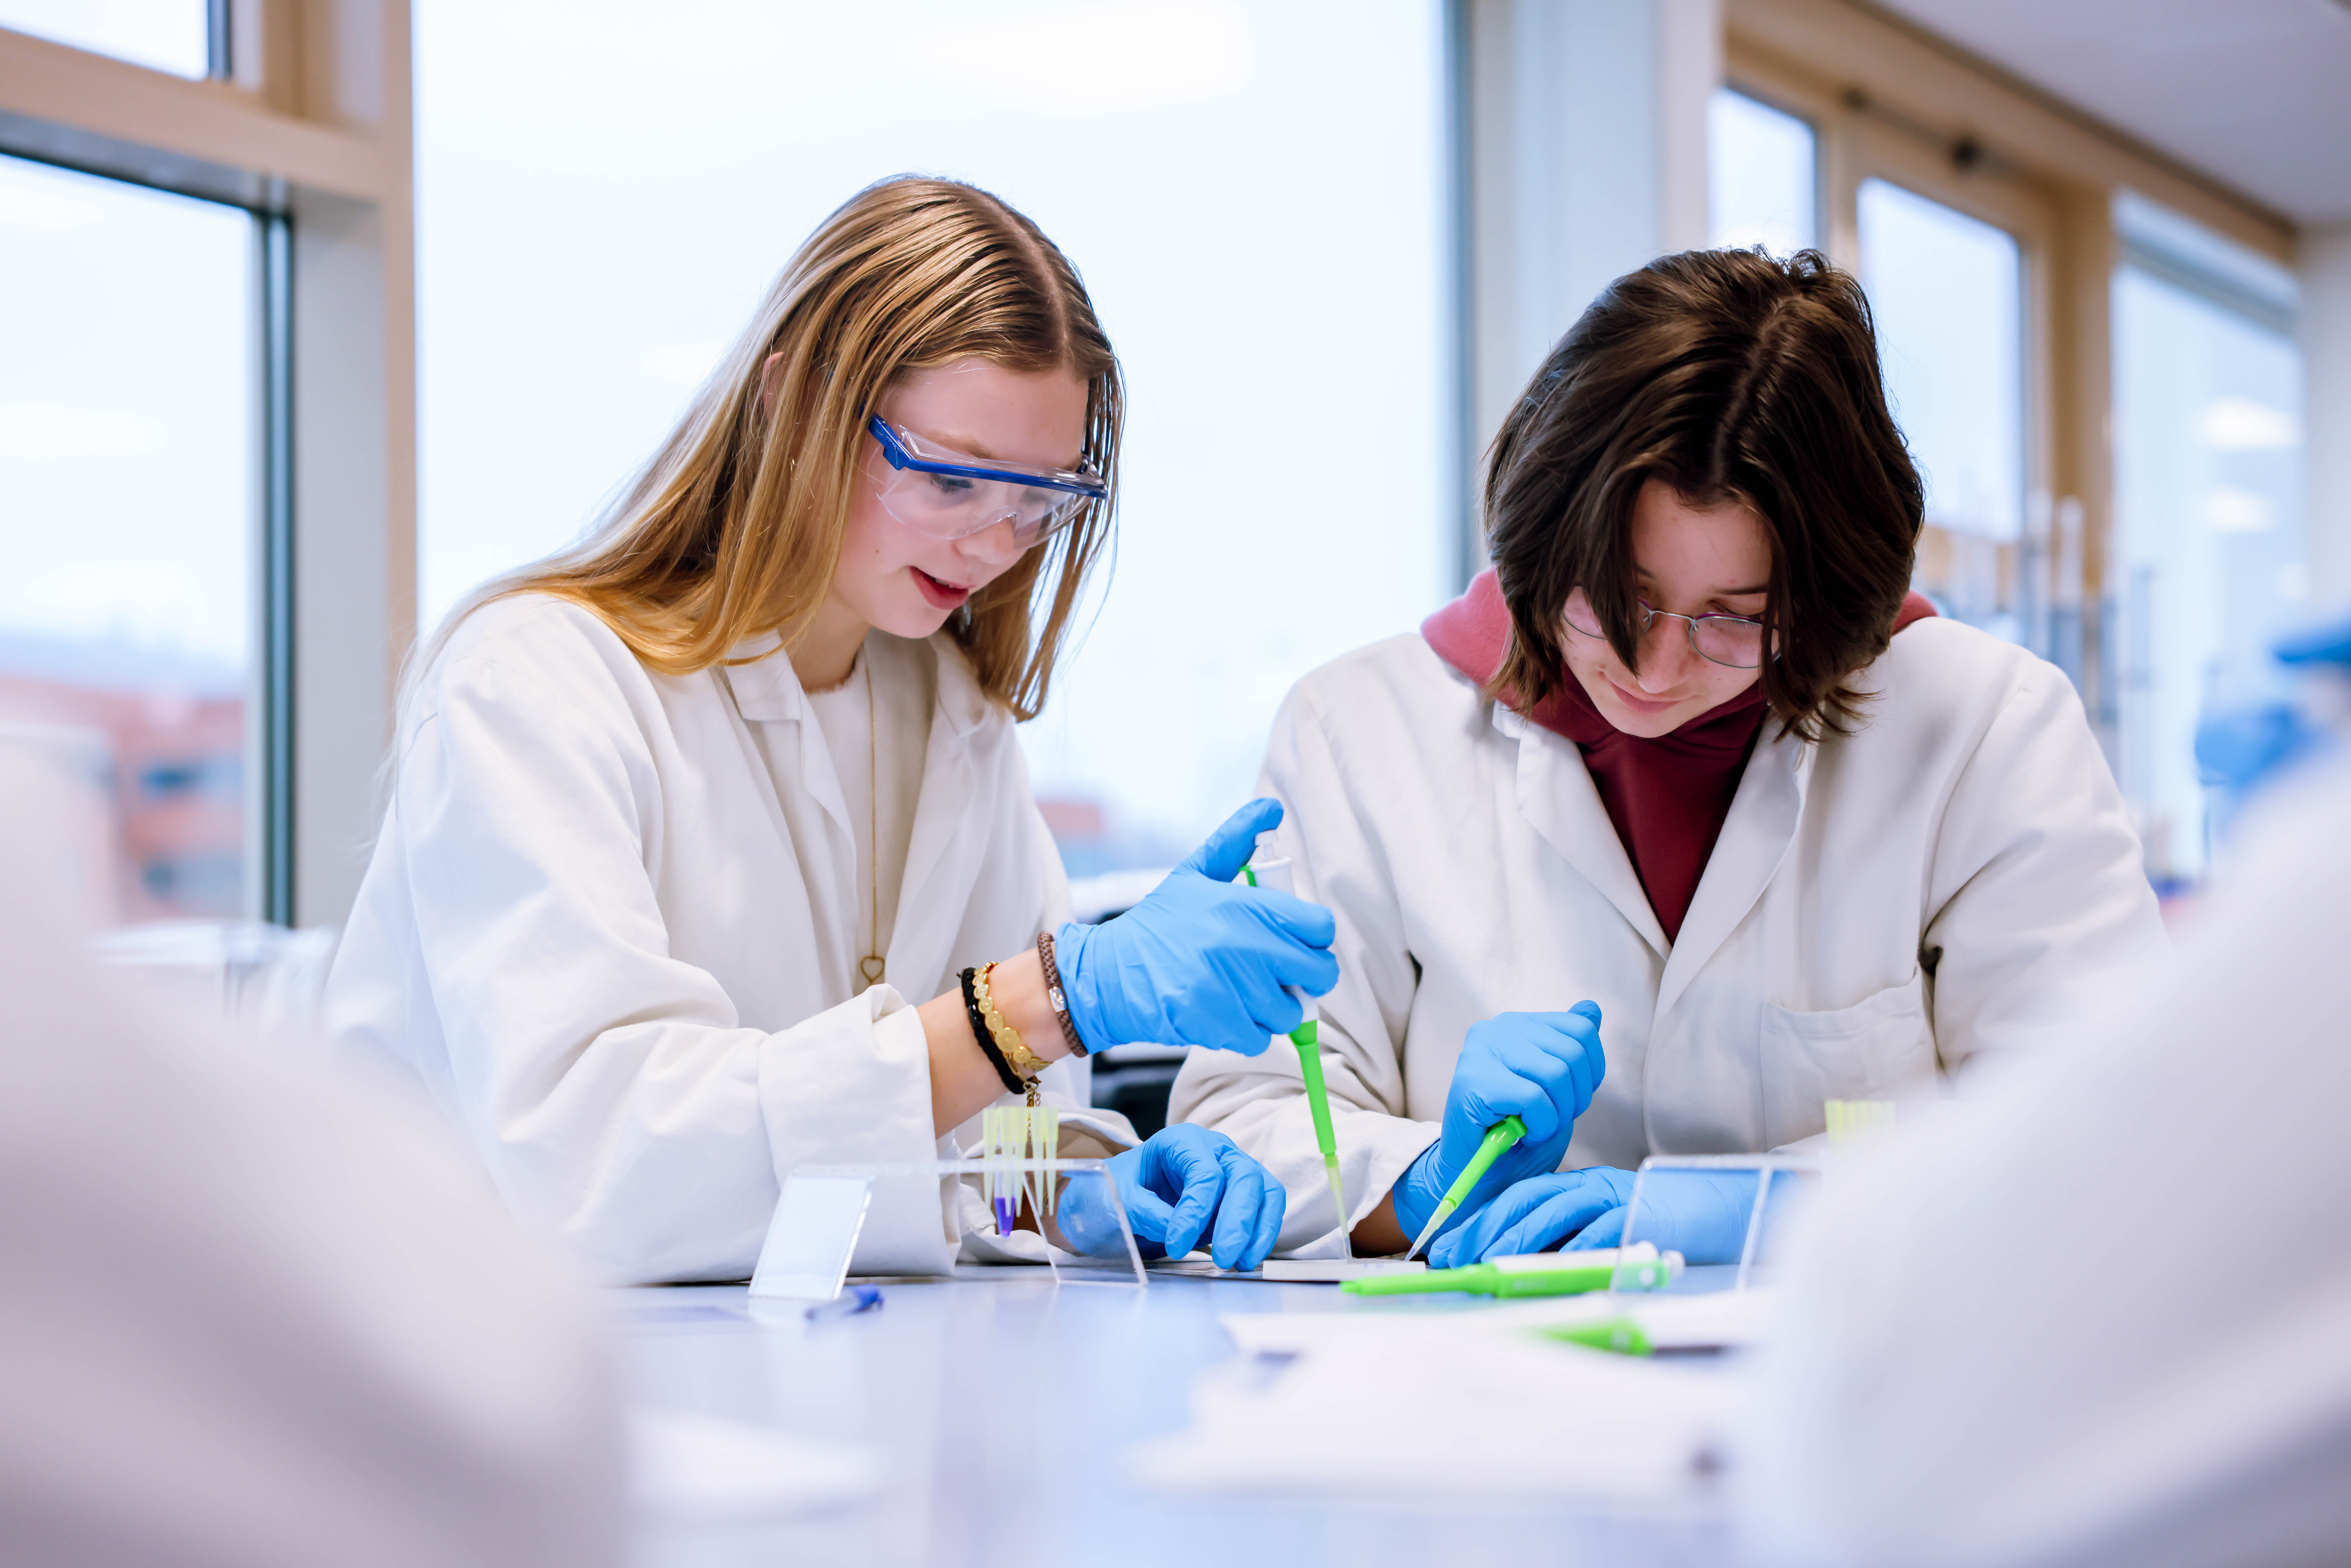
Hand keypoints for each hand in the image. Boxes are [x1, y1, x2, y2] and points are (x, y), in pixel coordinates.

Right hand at [1055, 798, 1337, 1054]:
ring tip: (1245, 991)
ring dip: (1275, 1006)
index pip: (1320, 927)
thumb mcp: (1195, 874)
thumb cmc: (1158, 925)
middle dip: (1306, 975)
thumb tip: (1271, 808)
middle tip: (1280, 971)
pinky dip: (1250, 1030)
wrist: (1109, 973)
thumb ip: (1236, 841)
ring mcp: (1233, 989)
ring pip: (1291, 1010)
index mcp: (1244, 906)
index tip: (1296, 939)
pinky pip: (1262, 1037)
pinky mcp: (1219, 1024)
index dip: (1313, 935)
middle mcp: (1244, 947)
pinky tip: (1227, 1011)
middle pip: (1319, 972)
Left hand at [1055, 1124, 1286, 1270]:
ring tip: (1240, 1263)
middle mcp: (1217, 1149)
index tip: (1176, 1246)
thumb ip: (1142, 1209)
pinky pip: (1267, 1208)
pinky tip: (1247, 1258)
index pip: (1205, 1173)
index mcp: (1183, 1141)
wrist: (1129, 1190)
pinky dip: (1262, 1234)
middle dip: (1237, 1222)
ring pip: (1264, 1191)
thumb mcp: (1119, 1195)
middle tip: (1222, 1259)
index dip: (1196, 1212)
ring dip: (1257, 1230)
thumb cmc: (1125, 1186)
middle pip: (1244, 1177)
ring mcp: (1236, 1168)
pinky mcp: (1246, 1192)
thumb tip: (1171, 1228)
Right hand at [1390, 1005, 1603, 1248]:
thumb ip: (1569, 1045)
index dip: (1591, 1071)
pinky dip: (1538, 1126)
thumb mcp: (1554, 1085)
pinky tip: (1520, 1134)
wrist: (1474, 1172)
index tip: (1568, 1097)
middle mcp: (1495, 1030)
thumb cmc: (1515, 1131)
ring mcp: (1480, 1052)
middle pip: (1572, 1054)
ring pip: (1556, 1075)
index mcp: (1516, 1024)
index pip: (1580, 1029)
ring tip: (1533, 1127)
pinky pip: (1533, 1099)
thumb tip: (1591, 1008)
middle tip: (1549, 1119)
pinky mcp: (1473, 1082)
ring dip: (1555, 1115)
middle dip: (1574, 1099)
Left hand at [1428, 1167, 1769, 1267]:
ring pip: (1555, 1213)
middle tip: (1453, 1256)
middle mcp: (1593, 1185)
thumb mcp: (1615, 1223)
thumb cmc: (1670, 1221)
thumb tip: (1533, 1266)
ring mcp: (1616, 1197)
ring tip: (1487, 1265)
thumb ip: (1578, 1236)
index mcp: (1584, 1185)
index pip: (1522, 1196)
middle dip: (1485, 1229)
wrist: (1728, 1205)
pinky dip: (1573, 1251)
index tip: (1451, 1244)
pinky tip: (1549, 1269)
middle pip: (1527, 1201)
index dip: (1483, 1218)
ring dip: (1517, 1240)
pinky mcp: (1640, 1215)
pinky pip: (1600, 1233)